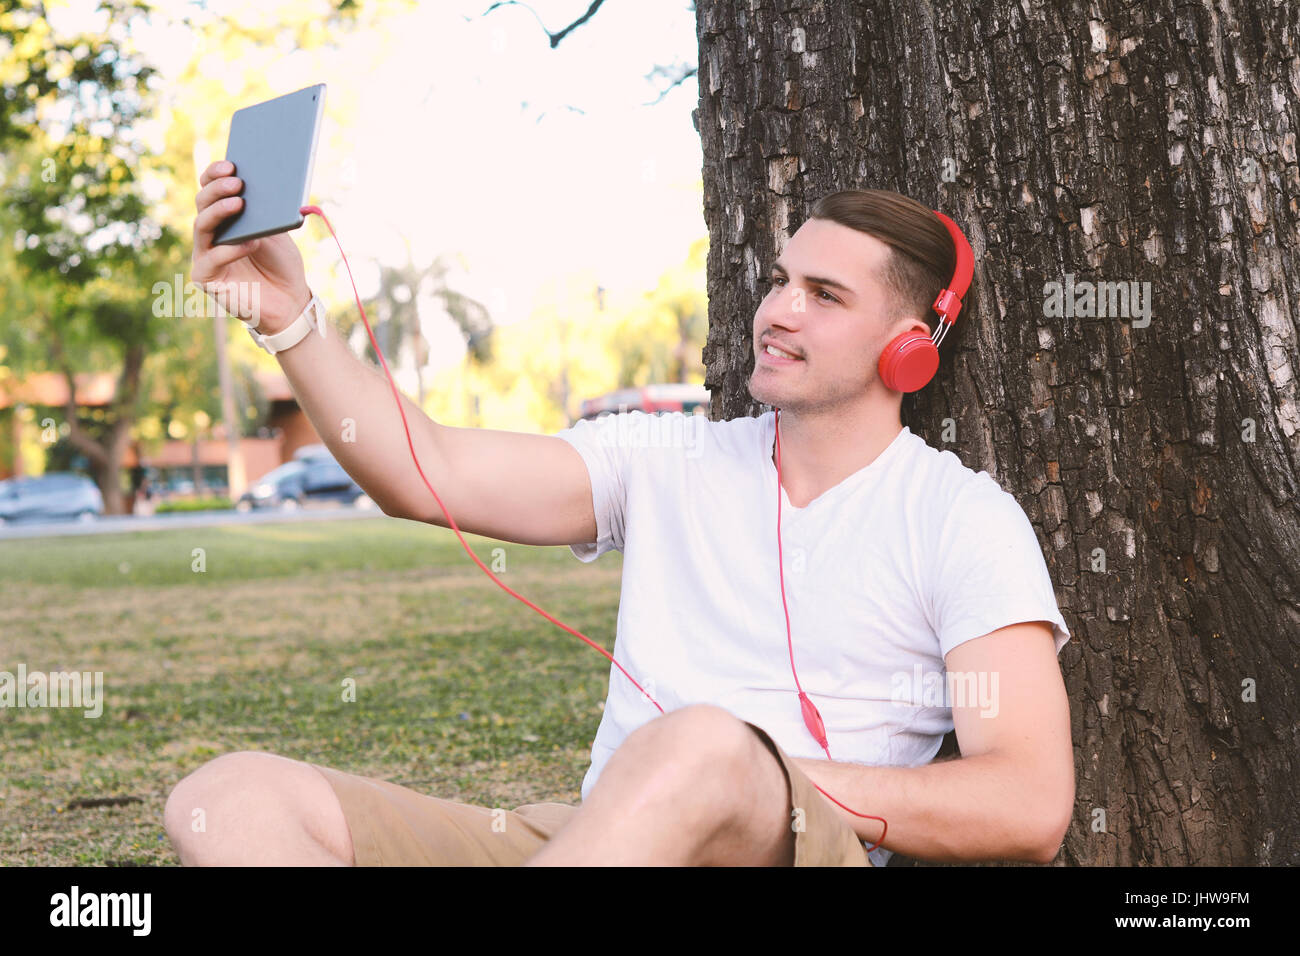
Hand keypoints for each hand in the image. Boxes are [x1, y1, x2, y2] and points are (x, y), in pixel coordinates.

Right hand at [191, 160, 311, 333]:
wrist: (290, 300)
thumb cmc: (282, 265)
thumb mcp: (277, 231)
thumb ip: (265, 212)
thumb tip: (262, 185)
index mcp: (225, 218)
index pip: (211, 190)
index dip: (215, 175)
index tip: (231, 164)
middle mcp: (210, 234)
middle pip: (203, 204)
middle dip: (218, 189)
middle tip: (237, 182)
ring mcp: (205, 254)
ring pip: (202, 226)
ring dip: (220, 212)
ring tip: (239, 202)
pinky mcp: (206, 278)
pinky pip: (212, 258)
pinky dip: (230, 249)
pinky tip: (250, 242)